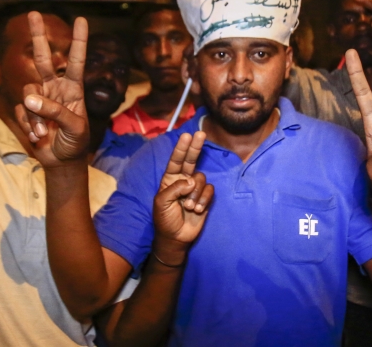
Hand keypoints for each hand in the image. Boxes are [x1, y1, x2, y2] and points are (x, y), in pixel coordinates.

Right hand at [18, 13, 89, 167]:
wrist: (62, 162)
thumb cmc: (76, 142)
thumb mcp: (74, 127)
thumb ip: (55, 111)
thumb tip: (30, 98)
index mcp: (73, 89)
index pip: (76, 60)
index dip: (79, 41)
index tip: (81, 20)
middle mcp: (55, 88)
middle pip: (44, 58)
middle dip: (38, 36)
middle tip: (34, 14)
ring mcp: (40, 99)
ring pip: (29, 93)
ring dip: (35, 115)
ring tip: (45, 133)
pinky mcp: (27, 111)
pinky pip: (22, 111)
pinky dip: (29, 125)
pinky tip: (38, 136)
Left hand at [153, 132, 212, 255]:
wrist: (175, 238)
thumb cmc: (164, 219)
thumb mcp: (162, 203)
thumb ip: (175, 188)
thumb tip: (191, 180)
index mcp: (169, 180)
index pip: (175, 161)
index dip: (181, 148)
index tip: (186, 136)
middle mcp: (183, 181)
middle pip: (191, 160)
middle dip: (195, 147)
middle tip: (200, 134)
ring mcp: (194, 189)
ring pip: (201, 179)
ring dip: (196, 193)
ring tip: (189, 207)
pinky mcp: (205, 198)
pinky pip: (209, 191)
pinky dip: (204, 200)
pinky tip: (198, 210)